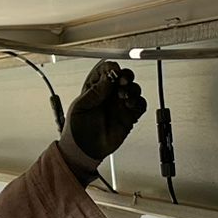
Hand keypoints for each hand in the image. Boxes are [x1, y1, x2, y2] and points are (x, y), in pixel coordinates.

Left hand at [59, 61, 147, 176]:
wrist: (84, 150)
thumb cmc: (78, 129)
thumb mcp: (81, 107)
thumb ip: (95, 92)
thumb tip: (108, 78)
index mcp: (95, 88)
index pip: (105, 70)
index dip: (111, 68)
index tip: (114, 70)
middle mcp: (109, 94)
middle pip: (123, 77)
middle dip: (125, 75)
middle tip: (123, 81)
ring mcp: (119, 104)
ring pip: (133, 89)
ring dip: (132, 89)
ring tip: (123, 96)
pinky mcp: (129, 116)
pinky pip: (140, 105)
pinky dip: (138, 102)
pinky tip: (130, 105)